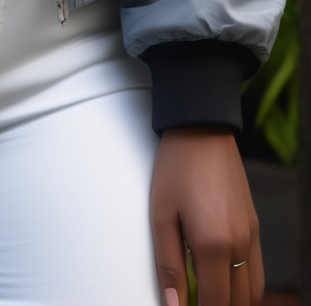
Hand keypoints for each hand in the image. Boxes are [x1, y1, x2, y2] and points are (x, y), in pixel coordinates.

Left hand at [150, 127, 262, 305]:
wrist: (202, 130)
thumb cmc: (176, 169)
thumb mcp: (161, 216)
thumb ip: (168, 265)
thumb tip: (173, 304)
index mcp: (213, 245)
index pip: (214, 304)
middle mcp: (239, 245)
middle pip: (236, 304)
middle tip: (194, 303)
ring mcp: (251, 236)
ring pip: (252, 293)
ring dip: (233, 303)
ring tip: (209, 299)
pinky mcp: (254, 227)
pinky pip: (257, 272)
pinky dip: (245, 289)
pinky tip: (225, 285)